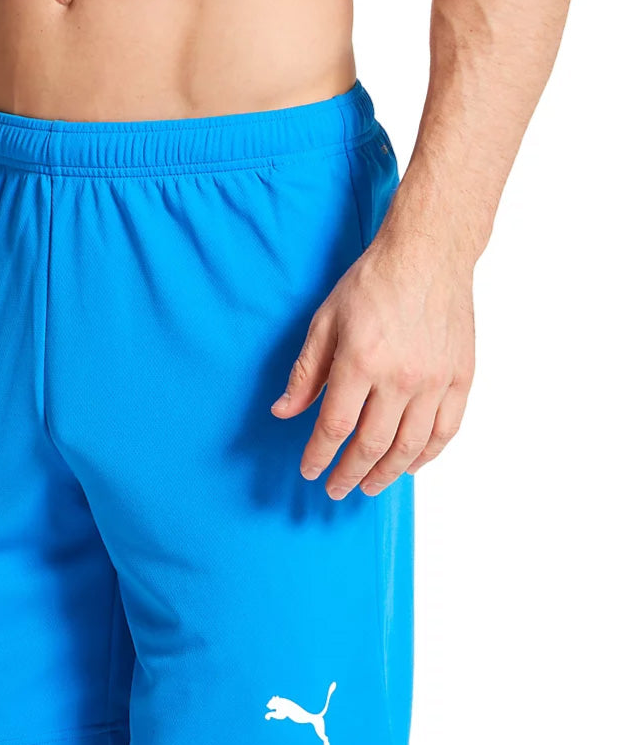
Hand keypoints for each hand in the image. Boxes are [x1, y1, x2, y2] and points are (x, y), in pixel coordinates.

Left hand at [270, 230, 475, 498]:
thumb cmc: (372, 284)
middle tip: (337, 489)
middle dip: (350, 474)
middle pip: (371, 445)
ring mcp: (434, 380)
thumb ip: (305, 373)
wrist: (428, 255)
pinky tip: (411, 465)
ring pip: (411, 446)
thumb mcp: (324, 322)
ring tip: (371, 486)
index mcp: (360, 363)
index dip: (319, 456)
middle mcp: (400, 378)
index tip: (310, 471)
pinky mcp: (461, 377)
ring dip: (387, 474)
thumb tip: (283, 411)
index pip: (334, 427)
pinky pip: (446, 430)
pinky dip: (428, 454)